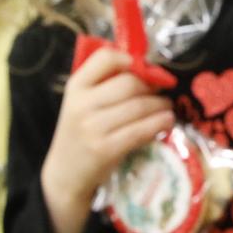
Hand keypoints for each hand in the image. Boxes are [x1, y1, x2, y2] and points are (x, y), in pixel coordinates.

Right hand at [38, 48, 173, 232]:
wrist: (65, 174)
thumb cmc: (80, 133)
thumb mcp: (82, 103)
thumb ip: (106, 84)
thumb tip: (149, 69)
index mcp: (76, 86)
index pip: (105, 58)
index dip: (131, 59)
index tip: (144, 69)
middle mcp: (82, 104)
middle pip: (130, 83)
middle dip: (154, 86)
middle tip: (163, 92)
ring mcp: (93, 128)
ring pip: (140, 106)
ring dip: (162, 105)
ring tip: (167, 108)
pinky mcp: (106, 149)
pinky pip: (141, 130)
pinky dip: (159, 124)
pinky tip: (165, 123)